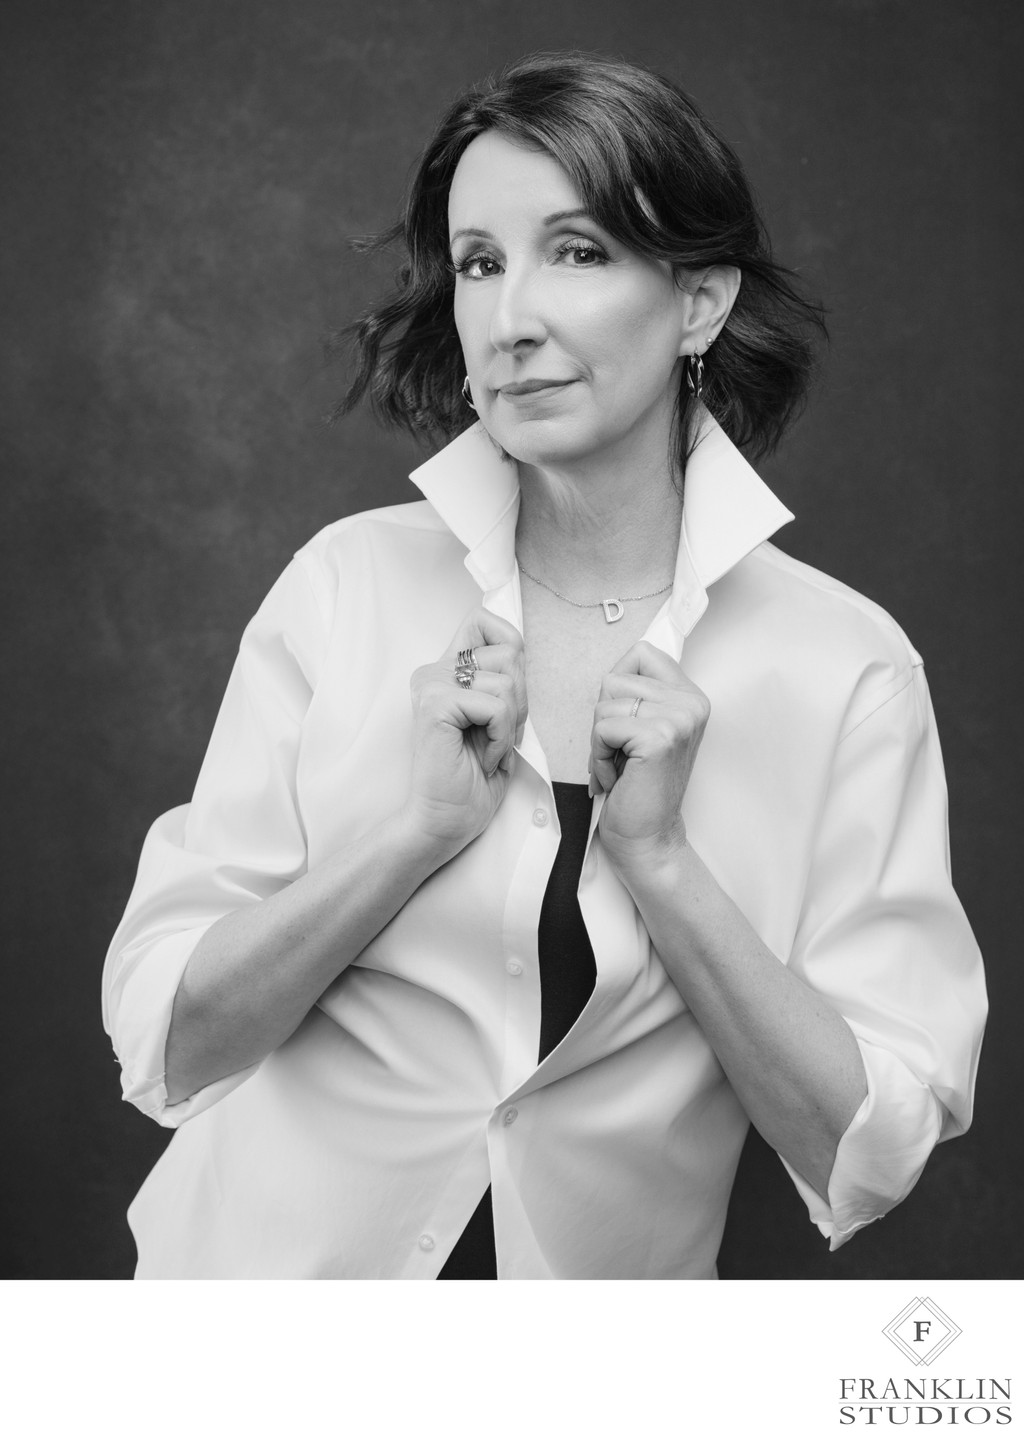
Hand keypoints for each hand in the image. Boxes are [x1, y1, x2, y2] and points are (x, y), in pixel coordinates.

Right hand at [406, 609, 526, 853]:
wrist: (445, 822)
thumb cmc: (472, 779)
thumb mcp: (499, 719)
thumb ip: (502, 681)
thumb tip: (518, 651)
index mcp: (447, 670)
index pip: (484, 620)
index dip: (510, 645)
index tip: (509, 692)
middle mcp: (434, 670)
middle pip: (509, 652)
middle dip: (520, 700)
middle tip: (498, 735)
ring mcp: (431, 684)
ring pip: (506, 682)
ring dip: (510, 726)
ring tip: (487, 750)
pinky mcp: (434, 704)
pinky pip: (496, 705)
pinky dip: (501, 737)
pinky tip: (482, 758)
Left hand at [590, 642, 709, 872]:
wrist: (647, 836)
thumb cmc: (637, 786)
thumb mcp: (643, 729)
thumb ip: (638, 695)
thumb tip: (611, 672)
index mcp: (690, 696)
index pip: (641, 652)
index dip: (618, 685)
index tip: (624, 723)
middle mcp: (691, 703)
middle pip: (614, 678)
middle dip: (604, 718)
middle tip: (621, 752)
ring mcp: (678, 719)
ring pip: (605, 703)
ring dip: (599, 740)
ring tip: (619, 766)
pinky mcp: (659, 738)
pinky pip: (603, 727)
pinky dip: (598, 755)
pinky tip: (617, 776)